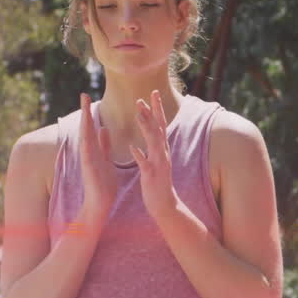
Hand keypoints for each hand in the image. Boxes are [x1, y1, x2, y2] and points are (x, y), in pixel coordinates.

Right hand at [77, 93, 116, 223]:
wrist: (101, 202)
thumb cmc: (104, 182)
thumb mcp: (106, 159)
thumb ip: (104, 144)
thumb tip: (103, 128)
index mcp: (94, 149)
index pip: (91, 127)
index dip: (89, 112)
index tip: (87, 97)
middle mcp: (89, 152)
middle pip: (86, 129)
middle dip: (84, 112)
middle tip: (82, 94)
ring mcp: (88, 160)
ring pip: (85, 138)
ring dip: (84, 124)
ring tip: (84, 109)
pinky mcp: (90, 169)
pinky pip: (88, 154)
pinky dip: (88, 144)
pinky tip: (87, 134)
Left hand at [129, 90, 178, 221]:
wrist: (165, 205)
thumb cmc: (158, 183)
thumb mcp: (157, 160)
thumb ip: (155, 146)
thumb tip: (154, 132)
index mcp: (162, 149)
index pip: (161, 124)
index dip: (157, 108)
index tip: (153, 93)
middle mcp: (162, 153)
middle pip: (158, 128)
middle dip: (151, 112)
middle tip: (142, 97)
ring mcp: (158, 164)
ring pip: (153, 142)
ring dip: (146, 127)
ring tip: (138, 114)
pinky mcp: (151, 176)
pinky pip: (145, 164)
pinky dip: (139, 155)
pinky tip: (132, 147)